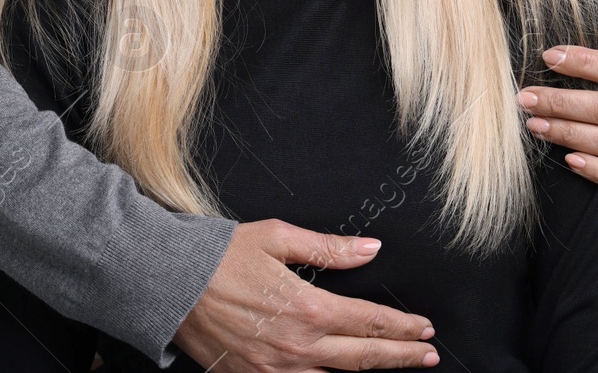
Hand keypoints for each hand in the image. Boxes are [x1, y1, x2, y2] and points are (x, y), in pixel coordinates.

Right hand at [174, 218, 439, 371]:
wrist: (168, 284)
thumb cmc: (219, 256)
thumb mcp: (278, 239)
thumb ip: (330, 248)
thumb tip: (370, 249)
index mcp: (308, 308)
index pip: (370, 323)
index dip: (403, 327)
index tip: (425, 328)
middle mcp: (297, 346)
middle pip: (363, 358)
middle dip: (401, 357)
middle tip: (428, 355)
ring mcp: (274, 370)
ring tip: (392, 369)